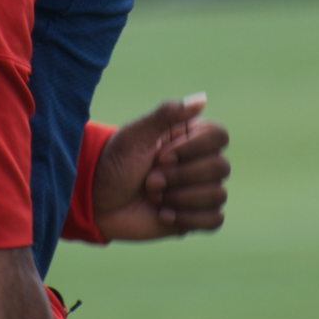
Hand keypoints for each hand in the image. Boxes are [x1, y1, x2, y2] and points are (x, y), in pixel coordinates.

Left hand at [92, 93, 230, 240]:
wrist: (97, 201)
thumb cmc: (115, 162)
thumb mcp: (136, 134)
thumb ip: (167, 114)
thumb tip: (202, 99)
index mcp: (189, 137)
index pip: (219, 136)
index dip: (194, 148)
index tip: (162, 155)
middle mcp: (199, 161)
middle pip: (221, 167)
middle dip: (181, 176)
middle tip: (150, 179)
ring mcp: (198, 190)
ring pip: (218, 195)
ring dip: (181, 198)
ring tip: (153, 196)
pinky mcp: (194, 217)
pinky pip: (215, 219)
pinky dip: (189, 218)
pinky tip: (164, 215)